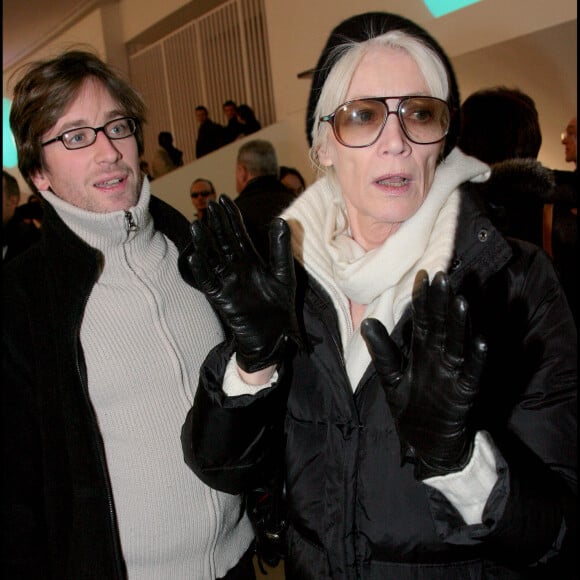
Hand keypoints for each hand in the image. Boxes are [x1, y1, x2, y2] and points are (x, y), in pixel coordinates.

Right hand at [179, 195, 298, 372]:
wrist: (276, 335)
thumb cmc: (280, 306)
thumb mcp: (284, 273)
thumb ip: (280, 248)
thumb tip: (280, 219)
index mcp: (251, 261)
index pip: (238, 234)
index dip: (231, 217)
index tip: (223, 199)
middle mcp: (237, 269)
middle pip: (223, 242)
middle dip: (216, 224)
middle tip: (208, 204)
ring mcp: (228, 283)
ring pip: (213, 259)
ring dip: (204, 244)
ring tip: (197, 226)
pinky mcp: (224, 299)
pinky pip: (210, 282)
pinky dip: (202, 270)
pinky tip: (195, 257)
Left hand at [361, 270, 486, 479]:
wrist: (425, 446)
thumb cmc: (410, 409)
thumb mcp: (391, 378)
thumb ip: (382, 352)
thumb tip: (367, 322)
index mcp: (421, 352)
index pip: (422, 320)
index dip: (422, 299)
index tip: (422, 275)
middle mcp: (438, 358)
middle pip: (441, 326)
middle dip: (441, 303)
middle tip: (442, 277)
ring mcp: (452, 375)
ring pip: (457, 345)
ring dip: (460, 325)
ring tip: (461, 302)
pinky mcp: (463, 395)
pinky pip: (471, 376)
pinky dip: (476, 361)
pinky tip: (480, 343)